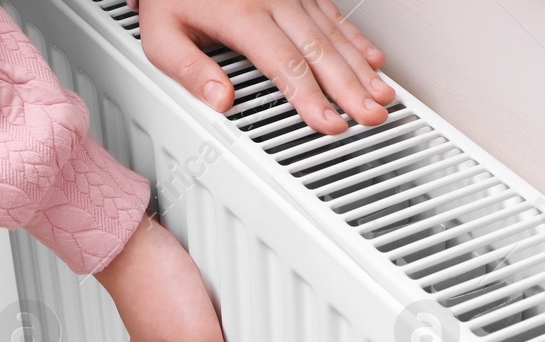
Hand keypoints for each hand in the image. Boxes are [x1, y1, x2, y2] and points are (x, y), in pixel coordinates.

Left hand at [137, 0, 394, 136]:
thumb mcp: (162, 33)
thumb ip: (189, 68)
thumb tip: (219, 101)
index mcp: (240, 14)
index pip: (284, 64)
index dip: (310, 98)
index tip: (330, 123)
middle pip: (319, 51)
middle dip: (350, 88)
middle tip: (371, 117)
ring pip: (333, 34)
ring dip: (361, 68)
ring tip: (383, 97)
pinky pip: (333, 15)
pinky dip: (356, 40)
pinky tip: (373, 60)